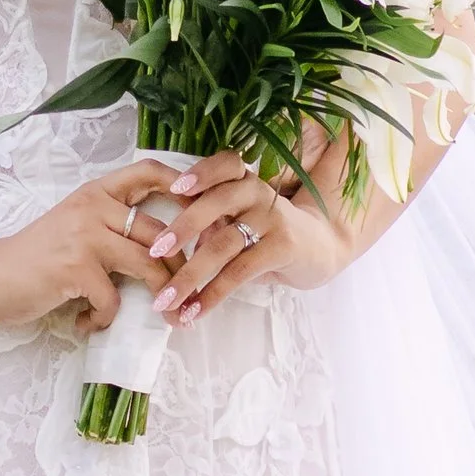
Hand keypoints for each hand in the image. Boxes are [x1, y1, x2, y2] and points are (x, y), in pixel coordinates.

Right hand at [0, 159, 205, 332]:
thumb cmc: (33, 257)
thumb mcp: (74, 227)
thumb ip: (110, 227)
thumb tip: (163, 249)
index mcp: (94, 192)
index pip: (147, 171)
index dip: (182, 183)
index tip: (205, 210)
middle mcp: (92, 206)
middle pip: (161, 232)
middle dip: (182, 268)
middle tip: (188, 294)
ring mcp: (84, 236)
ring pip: (148, 265)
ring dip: (160, 297)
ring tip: (160, 315)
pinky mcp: (75, 268)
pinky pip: (114, 299)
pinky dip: (105, 318)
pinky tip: (88, 323)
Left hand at [150, 156, 355, 322]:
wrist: (321, 249)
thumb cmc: (268, 234)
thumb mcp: (240, 221)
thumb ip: (210, 225)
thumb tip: (170, 244)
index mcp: (245, 181)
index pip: (225, 165)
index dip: (201, 173)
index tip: (174, 188)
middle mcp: (259, 194)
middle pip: (216, 204)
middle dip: (181, 228)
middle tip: (154, 252)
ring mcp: (273, 220)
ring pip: (223, 244)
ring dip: (190, 274)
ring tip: (165, 298)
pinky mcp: (282, 248)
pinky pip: (239, 272)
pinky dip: (213, 294)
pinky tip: (195, 310)